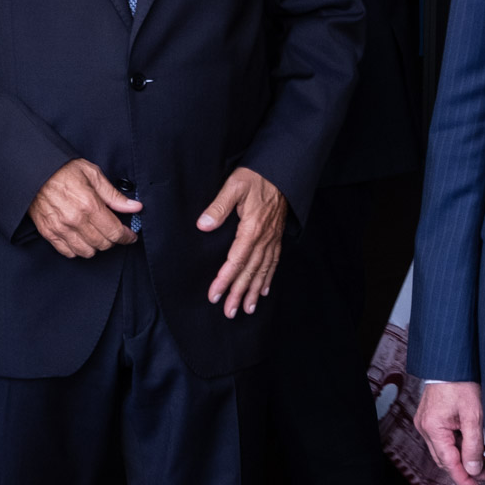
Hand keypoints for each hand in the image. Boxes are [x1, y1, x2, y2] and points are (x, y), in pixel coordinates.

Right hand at [28, 159, 140, 258]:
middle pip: (103, 244)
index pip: (115, 232)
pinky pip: (68, 252)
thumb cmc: (64, 170)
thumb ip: (114, 195)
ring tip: (96, 235)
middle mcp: (75, 220)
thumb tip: (135, 207)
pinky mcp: (49, 233)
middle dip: (113, 240)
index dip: (126, 236)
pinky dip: (78, 249)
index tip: (130, 235)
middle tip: (113, 231)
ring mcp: (61, 229)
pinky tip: (81, 238)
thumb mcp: (93, 175)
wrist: (34, 171)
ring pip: (87, 252)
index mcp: (89, 204)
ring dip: (96, 246)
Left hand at [200, 166, 286, 317]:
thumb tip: (203, 225)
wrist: (281, 171)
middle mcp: (263, 238)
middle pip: (249, 271)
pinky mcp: (276, 237)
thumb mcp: (234, 186)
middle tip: (229, 312)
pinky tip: (263, 291)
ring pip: (262, 271)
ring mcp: (272, 239)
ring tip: (246, 309)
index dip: (225, 280)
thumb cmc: (256, 177)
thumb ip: (219, 206)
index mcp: (251, 228)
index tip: (215, 295)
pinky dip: (268, 278)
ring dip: (253, 291)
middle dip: (238, 293)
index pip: (236, 260)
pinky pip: (273, 262)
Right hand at [414, 380, 484, 484]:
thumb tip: (474, 470)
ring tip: (483, 465)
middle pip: (445, 459)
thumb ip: (474, 446)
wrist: (452, 363)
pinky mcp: (431, 418)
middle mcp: (425, 427)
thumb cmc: (462, 384)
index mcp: (433, 428)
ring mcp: (426, 423)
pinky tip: (472, 449)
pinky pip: (443, 440)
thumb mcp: (474, 416)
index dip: (464, 479)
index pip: (449, 463)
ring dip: (462, 459)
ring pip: (444, 451)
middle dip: (465, 471)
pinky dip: (457, 447)